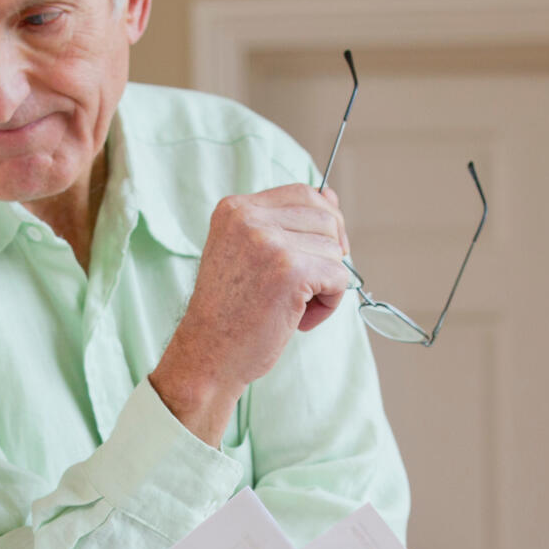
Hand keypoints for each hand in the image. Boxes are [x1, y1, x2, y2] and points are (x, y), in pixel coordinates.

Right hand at [151, 186, 356, 443]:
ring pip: (335, 250)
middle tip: (306, 287)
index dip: (322, 223)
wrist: (208, 355)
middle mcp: (249, 218)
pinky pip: (340, 278)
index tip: (315, 254)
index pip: (303, 193)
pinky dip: (329, 304)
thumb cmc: (230, 312)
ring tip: (293, 307)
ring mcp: (269, 243)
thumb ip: (286, 224)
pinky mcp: (290, 271)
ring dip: (325, 284)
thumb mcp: (248, 254)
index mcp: (235, 209)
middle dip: (329, 254)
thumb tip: (331, 197)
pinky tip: (300, 319)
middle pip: (326, 219)